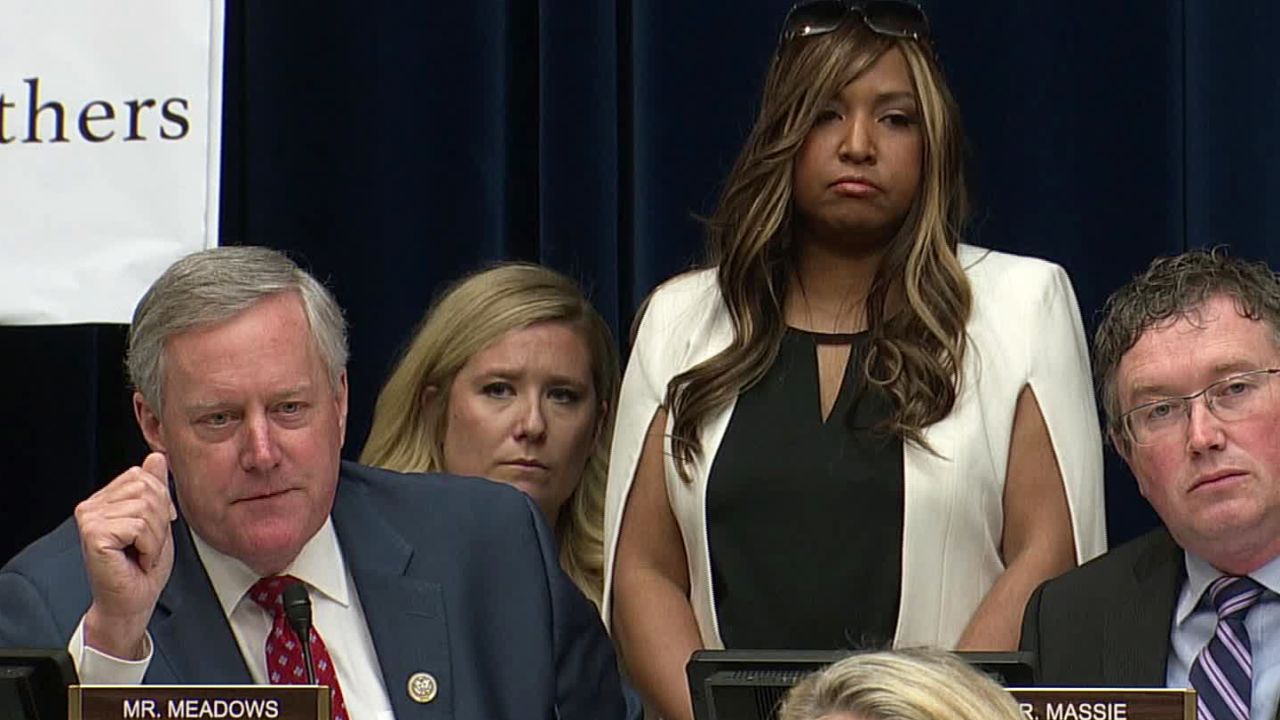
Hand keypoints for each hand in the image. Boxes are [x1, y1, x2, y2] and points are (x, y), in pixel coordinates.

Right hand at [76, 452, 176, 659]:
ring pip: (145, 507)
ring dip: (155, 536)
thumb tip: (155, 456)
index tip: (153, 530)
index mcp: (105, 499)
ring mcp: (89, 518)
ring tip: (142, 553)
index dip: (160, 502)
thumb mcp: (157, 520)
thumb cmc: (142, 567)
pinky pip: (139, 526)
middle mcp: (91, 505)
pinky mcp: (93, 534)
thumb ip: (155, 487)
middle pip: (146, 488)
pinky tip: (137, 558)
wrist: (132, 601)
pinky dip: (149, 546)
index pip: (142, 475)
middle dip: (159, 520)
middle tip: (147, 545)